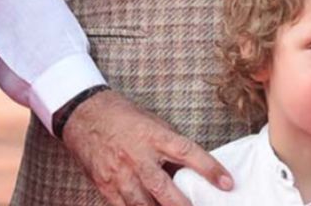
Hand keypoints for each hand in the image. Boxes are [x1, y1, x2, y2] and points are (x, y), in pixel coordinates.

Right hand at [61, 90, 229, 205]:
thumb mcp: (150, 122)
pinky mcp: (105, 185)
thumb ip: (170, 145)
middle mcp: (135, 155)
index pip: (186, 152)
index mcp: (151, 135)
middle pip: (163, 188)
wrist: (82, 114)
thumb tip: (193, 169)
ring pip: (143, 205)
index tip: (227, 183)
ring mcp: (118, 173)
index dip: (209, 168)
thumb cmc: (121, 116)